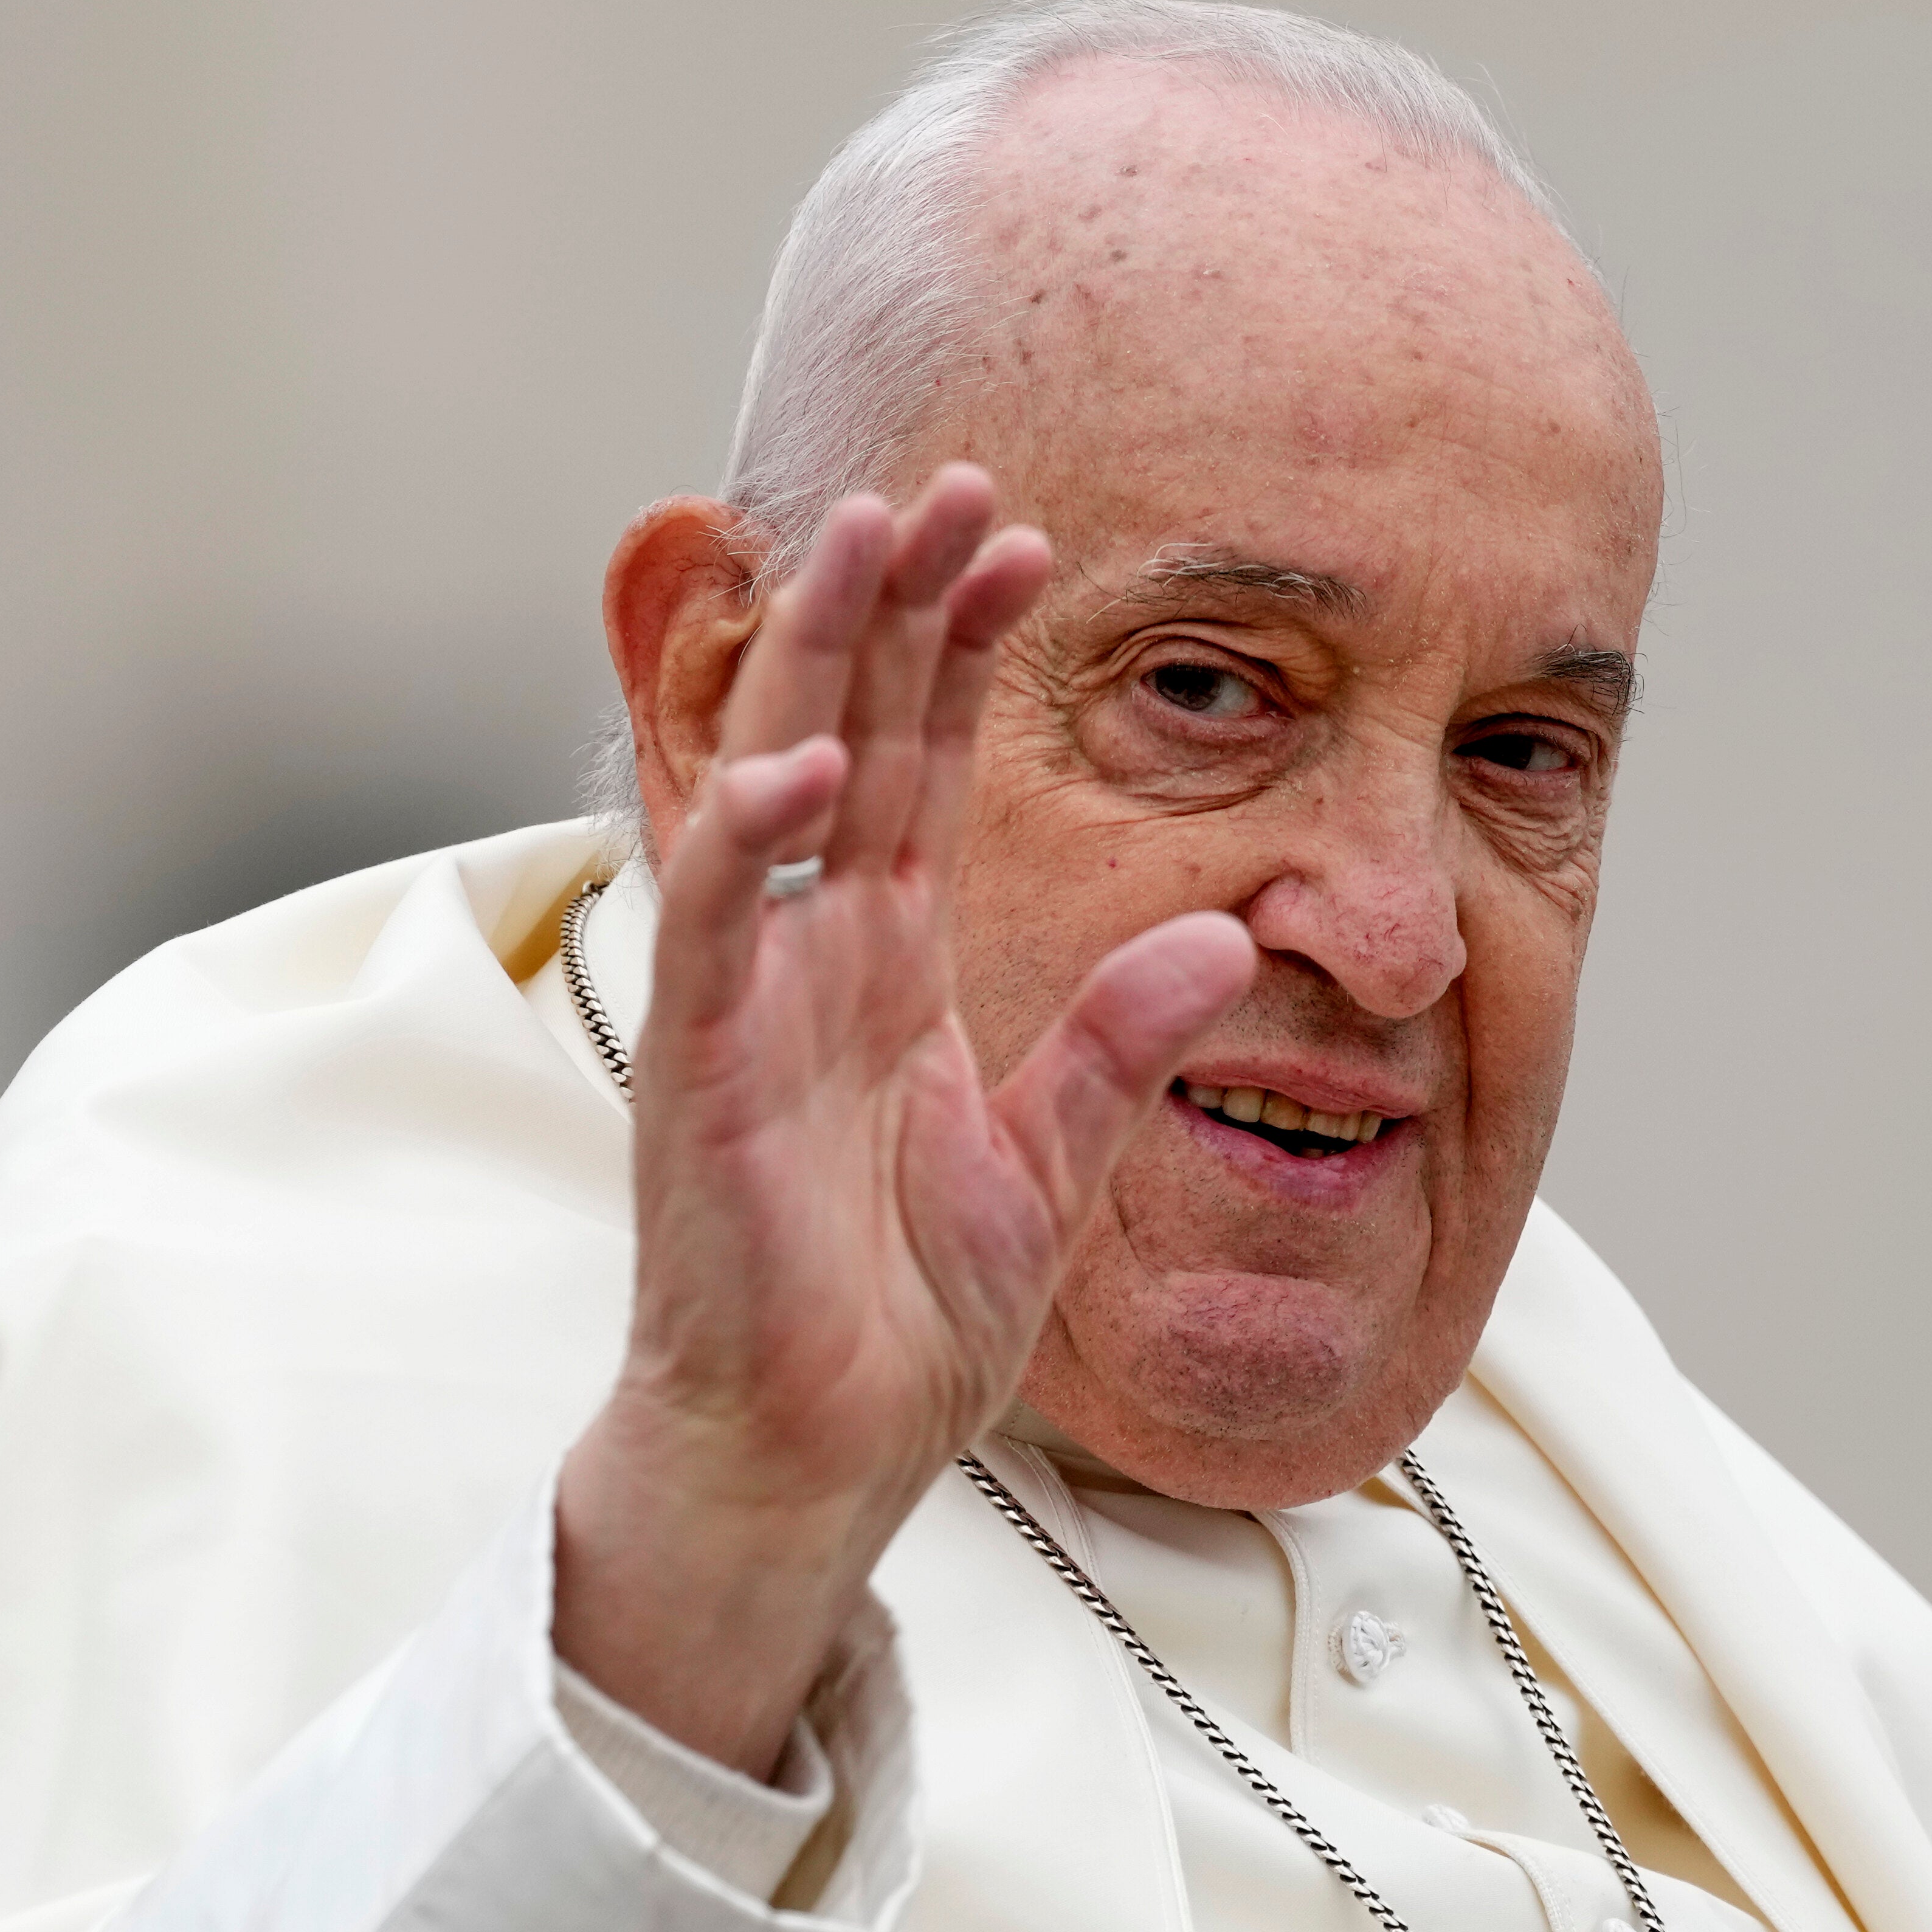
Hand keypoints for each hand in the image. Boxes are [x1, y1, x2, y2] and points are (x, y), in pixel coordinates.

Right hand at [554, 468, 1253, 1773]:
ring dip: (813, 658)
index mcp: (886, 971)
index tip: (1032, 537)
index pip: (923, 766)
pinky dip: (752, 836)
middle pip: (848, 731)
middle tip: (951, 475)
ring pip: (768, 784)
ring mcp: (749, 1007)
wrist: (816, 1455)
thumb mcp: (1053, 1164)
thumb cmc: (900, 1324)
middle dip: (892, 602)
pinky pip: (721, 928)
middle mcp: (812, 962)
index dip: (964, 648)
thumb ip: (1123, 1045)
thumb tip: (1224, 936)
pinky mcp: (707, 1075)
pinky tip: (807, 756)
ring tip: (865, 537)